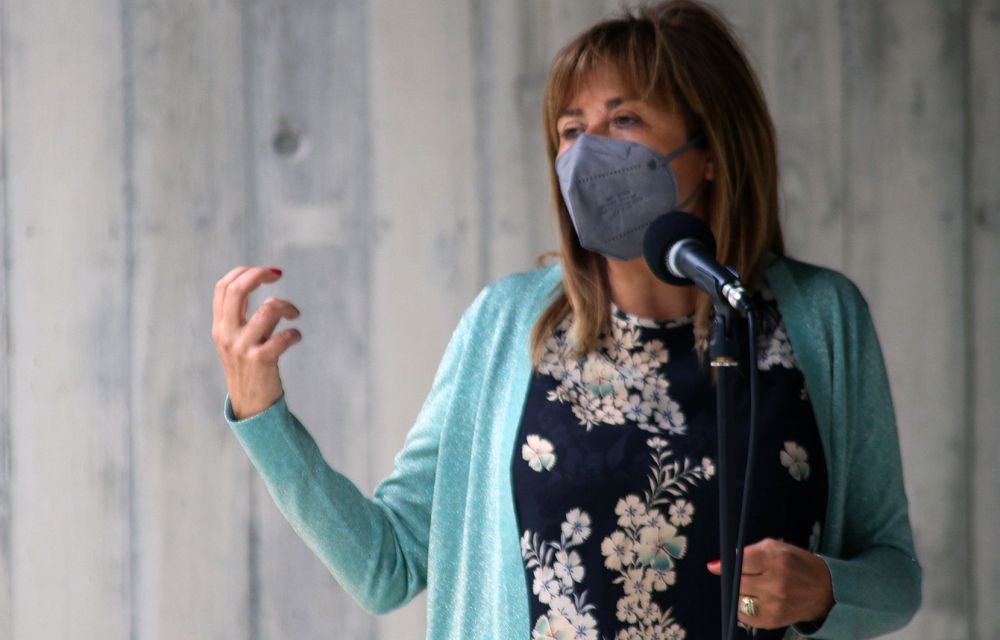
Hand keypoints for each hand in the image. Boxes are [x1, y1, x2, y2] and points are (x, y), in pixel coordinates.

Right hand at [212, 266, 301, 418]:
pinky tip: (295, 337)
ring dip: (287, 306)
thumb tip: (256, 281)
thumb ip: (241, 315)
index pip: (223, 287)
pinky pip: (283, 337)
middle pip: (237, 290)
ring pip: (268, 309)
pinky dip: (294, 333)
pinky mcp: (262, 361)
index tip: (266, 273)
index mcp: (220, 326)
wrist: (251, 405)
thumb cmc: (249, 367)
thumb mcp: (237, 339)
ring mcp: (243, 348)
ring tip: (294, 314)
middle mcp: (227, 334)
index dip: (244, 272)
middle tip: (277, 274)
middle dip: (259, 275)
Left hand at [706, 538, 833, 629]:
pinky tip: (753, 601)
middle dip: (734, 579)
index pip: (741, 562)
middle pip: (738, 582)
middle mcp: (776, 583)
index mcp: (777, 560)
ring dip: (739, 594)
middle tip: (738, 577)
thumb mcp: (777, 548)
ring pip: (739, 600)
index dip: (726, 565)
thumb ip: (749, 552)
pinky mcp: (773, 621)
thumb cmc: (798, 564)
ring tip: (749, 589)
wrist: (826, 591)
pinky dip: (743, 608)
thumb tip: (719, 563)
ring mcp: (775, 605)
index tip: (716, 566)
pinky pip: (745, 616)